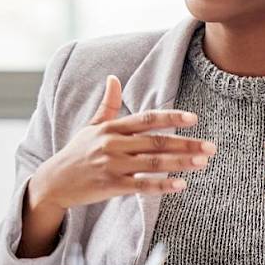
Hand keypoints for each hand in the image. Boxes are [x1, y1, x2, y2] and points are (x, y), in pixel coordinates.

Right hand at [29, 75, 213, 215]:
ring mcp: (112, 165)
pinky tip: (181, 185)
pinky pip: (141, 185)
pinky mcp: (110, 186)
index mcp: (111, 127)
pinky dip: (162, 185)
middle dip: (186, 144)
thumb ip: (107, 104)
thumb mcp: (90, 126)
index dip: (171, 117)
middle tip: (211, 147)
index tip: (193, 118)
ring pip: (152, 162)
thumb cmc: (76, 153)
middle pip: (156, 141)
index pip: (146, 119)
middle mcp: (112, 144)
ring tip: (203, 163)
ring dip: (180, 163)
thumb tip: (113, 78)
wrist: (53, 182)